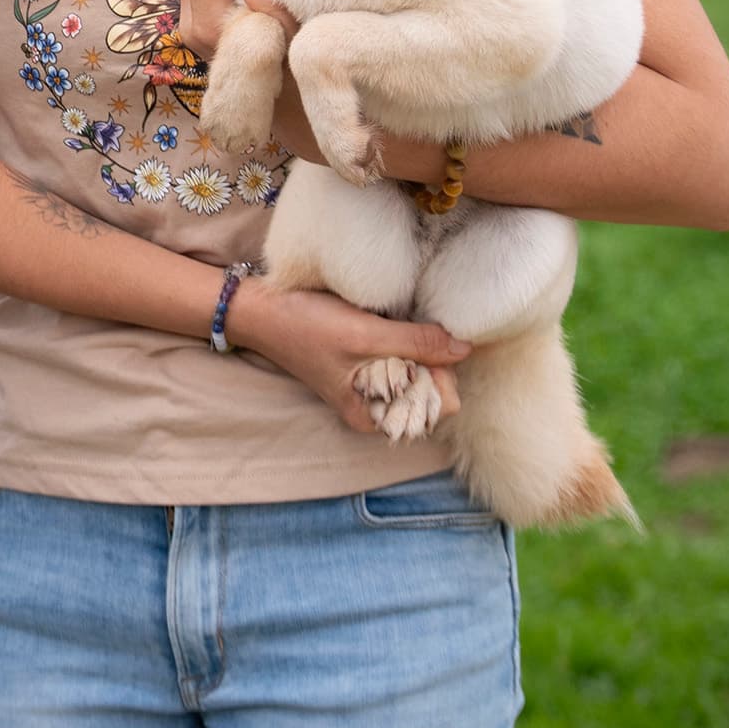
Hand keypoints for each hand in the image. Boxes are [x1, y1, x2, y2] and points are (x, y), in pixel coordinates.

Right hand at [224, 279, 466, 434]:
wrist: (261, 310)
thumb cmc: (306, 327)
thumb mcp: (366, 334)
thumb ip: (418, 343)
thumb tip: (467, 347)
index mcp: (376, 418)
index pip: (440, 404)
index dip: (440, 372)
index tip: (418, 341)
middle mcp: (378, 409)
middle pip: (434, 389)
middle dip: (429, 359)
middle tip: (400, 328)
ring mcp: (374, 388)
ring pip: (422, 372)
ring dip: (415, 346)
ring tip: (389, 324)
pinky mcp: (369, 367)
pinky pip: (405, 359)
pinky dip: (402, 341)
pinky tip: (384, 323)